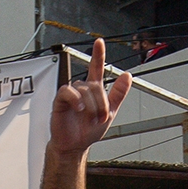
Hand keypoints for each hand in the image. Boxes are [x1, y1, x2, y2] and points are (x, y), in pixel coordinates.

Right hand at [49, 38, 133, 156]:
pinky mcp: (60, 100)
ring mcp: (71, 95)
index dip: (98, 55)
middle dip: (102, 102)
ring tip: (90, 118)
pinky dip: (76, 100)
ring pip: (84, 90)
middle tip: (101, 117)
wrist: (75, 146)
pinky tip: (79, 109)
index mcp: (93, 91)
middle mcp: (82, 90)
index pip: (95, 68)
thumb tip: (127, 76)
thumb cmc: (88, 131)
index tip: (99, 42)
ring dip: (91, 106)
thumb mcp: (110, 112)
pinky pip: (68, 92)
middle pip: (95, 85)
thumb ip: (118, 94)